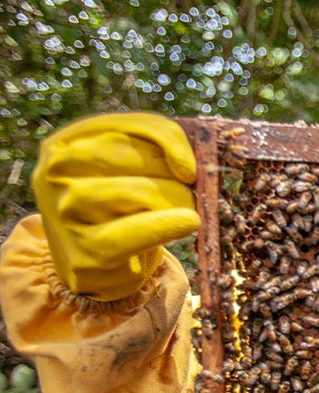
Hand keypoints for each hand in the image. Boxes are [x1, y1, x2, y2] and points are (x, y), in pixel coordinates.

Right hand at [32, 113, 199, 300]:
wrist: (92, 266)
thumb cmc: (117, 209)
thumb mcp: (123, 171)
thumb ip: (151, 150)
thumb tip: (189, 165)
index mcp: (64, 143)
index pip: (126, 125)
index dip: (168, 140)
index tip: (189, 166)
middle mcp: (55, 172)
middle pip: (133, 157)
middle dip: (172, 175)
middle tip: (188, 192)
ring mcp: (64, 211)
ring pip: (139, 192)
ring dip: (175, 199)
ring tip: (184, 210)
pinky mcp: (84, 249)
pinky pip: (137, 231)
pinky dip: (169, 224)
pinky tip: (187, 223)